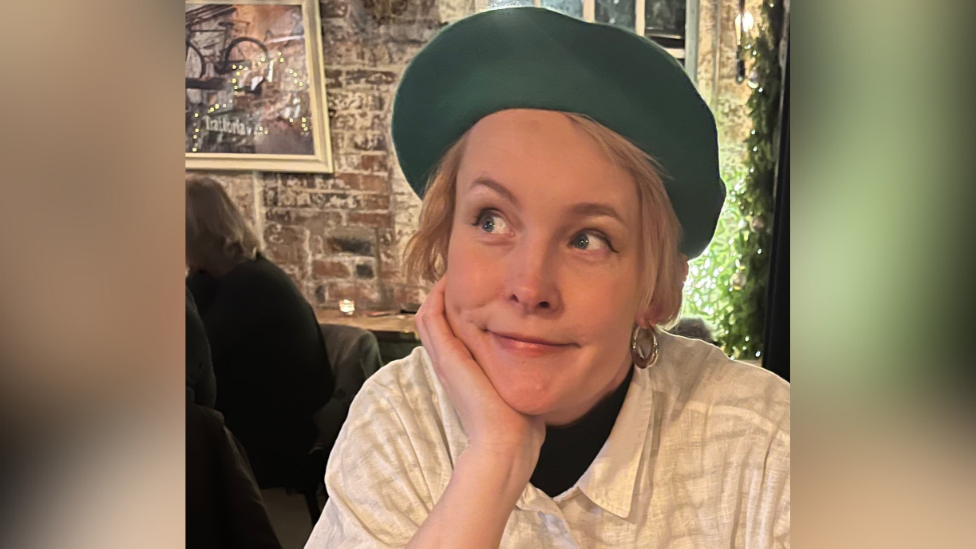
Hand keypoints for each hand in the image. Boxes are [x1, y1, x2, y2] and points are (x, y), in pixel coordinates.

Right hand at [415, 278, 544, 473]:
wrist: (507, 444)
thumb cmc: (518, 425)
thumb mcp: (518, 389)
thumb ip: (523, 374)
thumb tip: (545, 366)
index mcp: (464, 372)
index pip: (449, 334)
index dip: (455, 310)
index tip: (474, 289)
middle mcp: (450, 364)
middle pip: (434, 321)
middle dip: (445, 296)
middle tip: (458, 273)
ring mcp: (445, 361)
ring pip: (427, 317)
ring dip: (437, 293)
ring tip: (451, 273)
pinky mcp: (448, 358)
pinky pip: (431, 319)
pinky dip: (436, 298)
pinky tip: (448, 282)